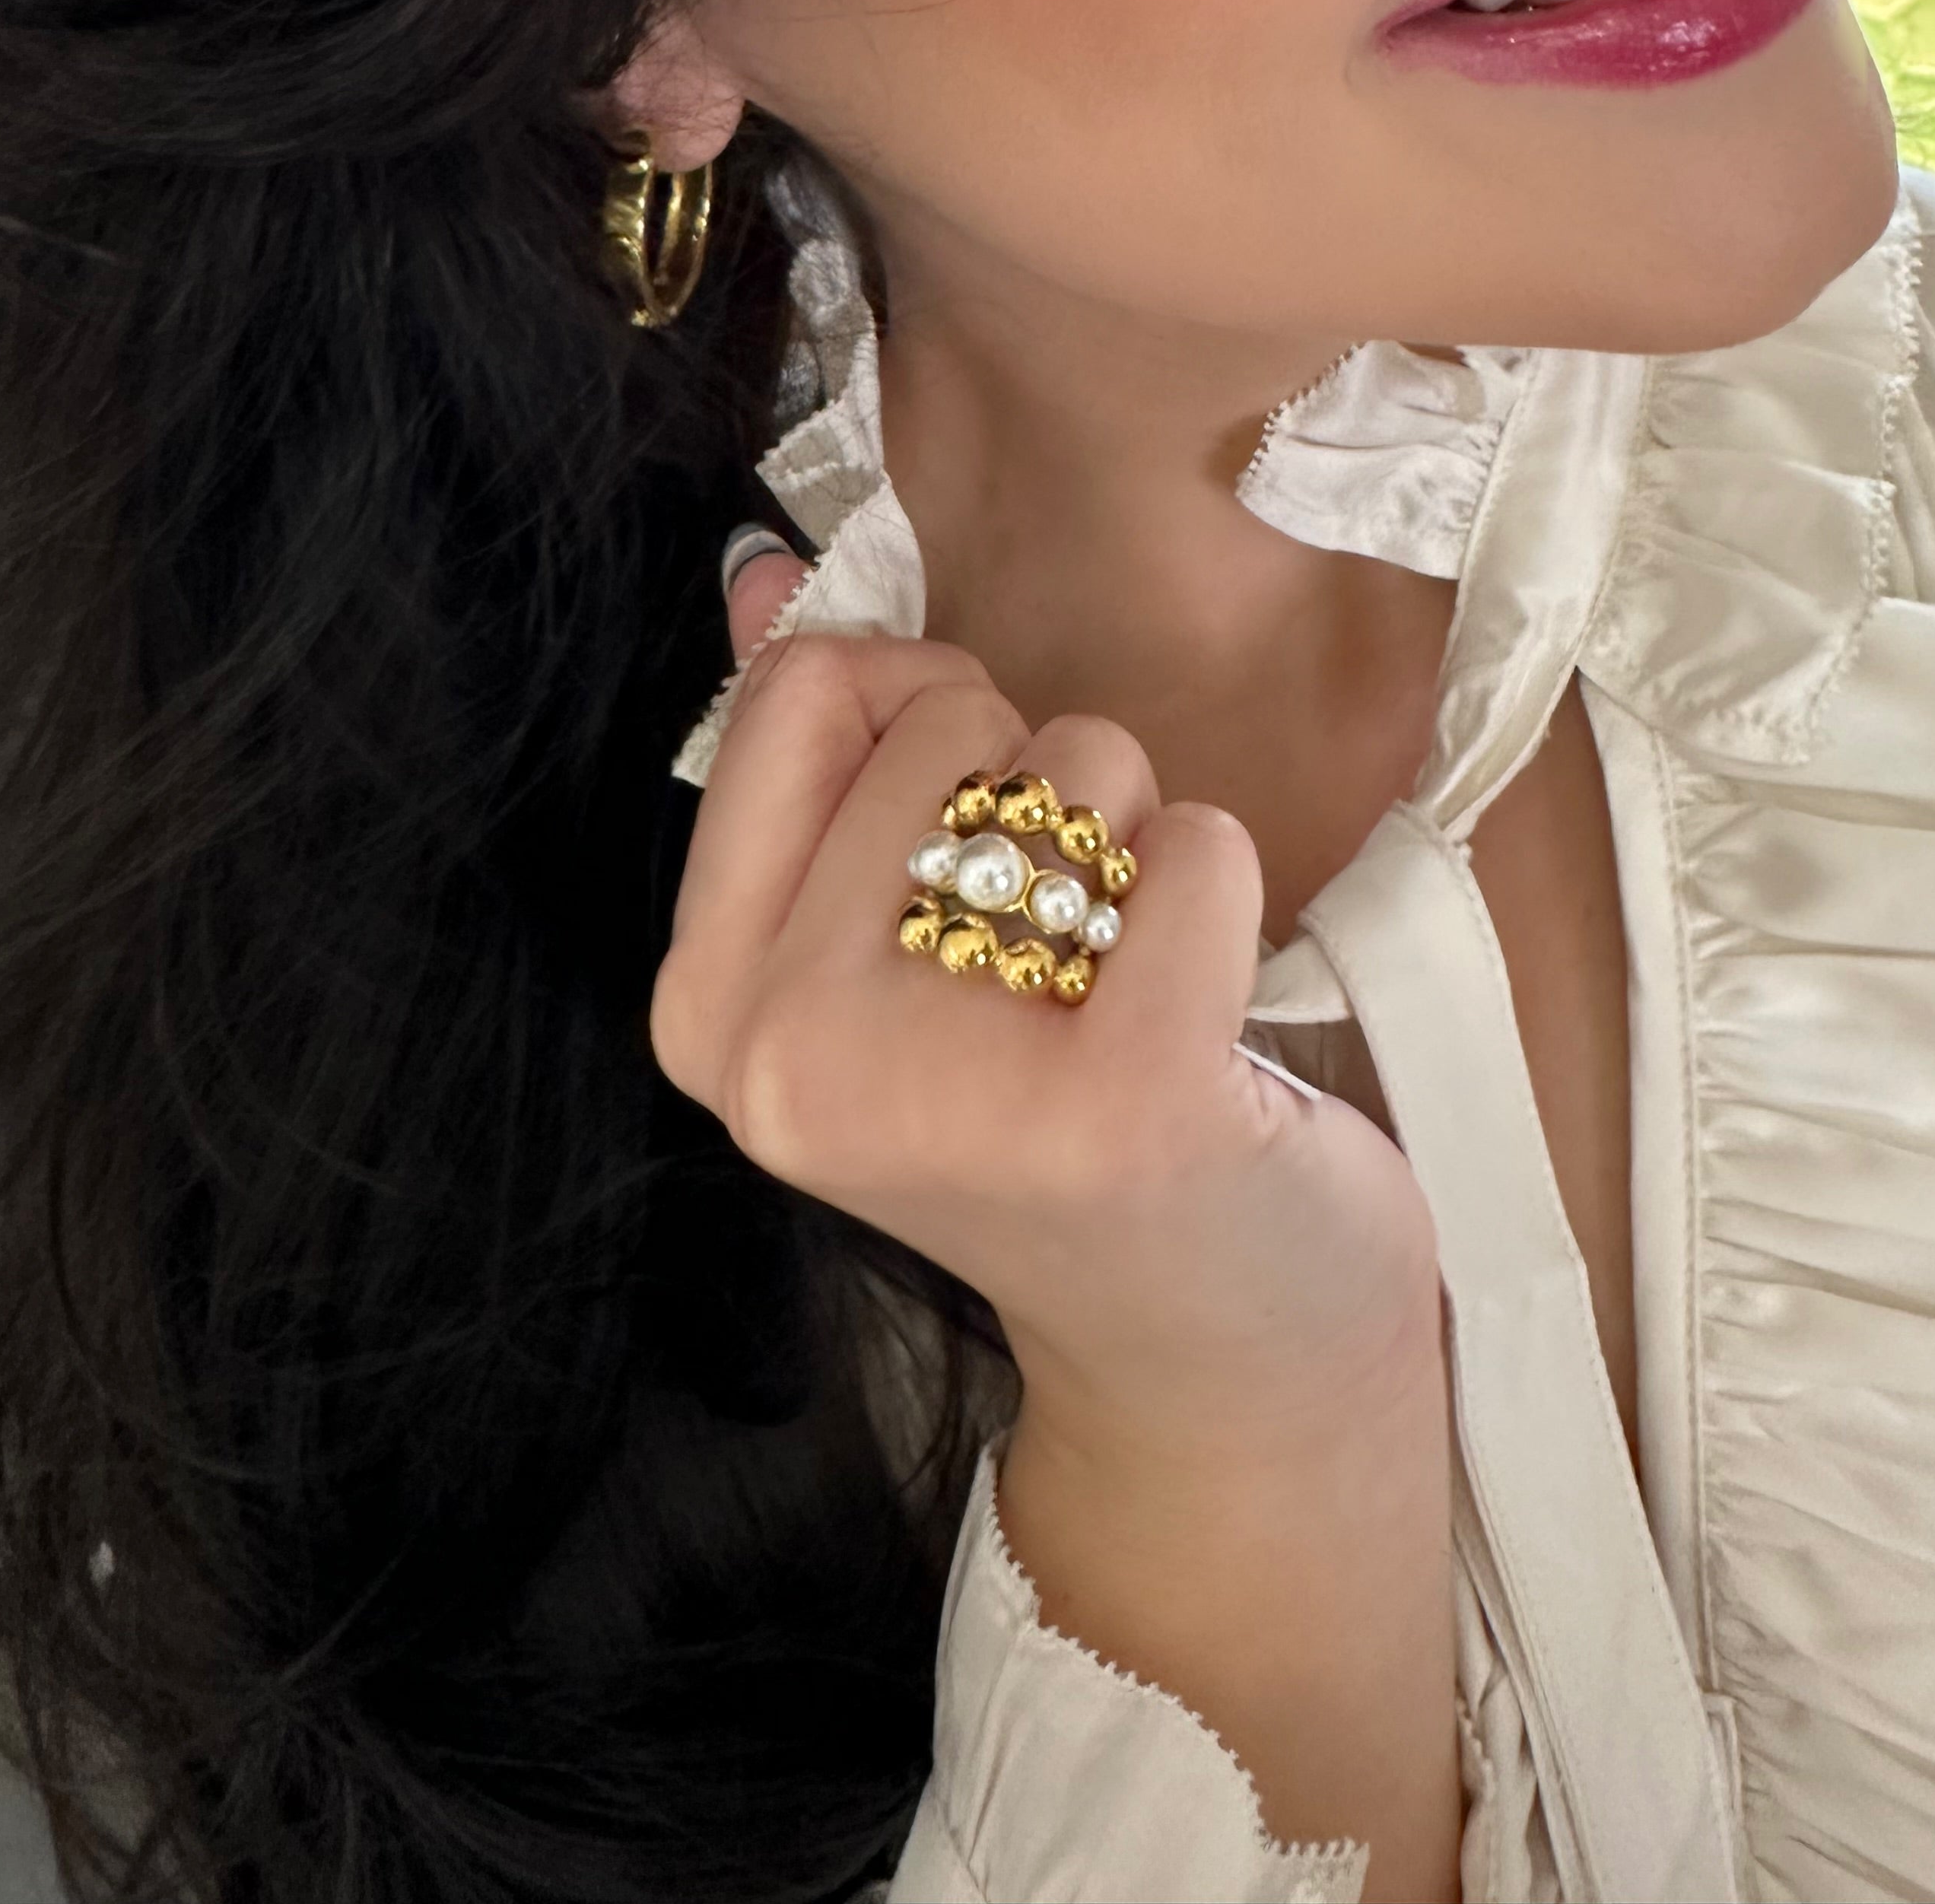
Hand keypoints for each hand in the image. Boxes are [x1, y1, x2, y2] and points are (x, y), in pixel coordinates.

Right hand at [653, 533, 1439, 1443]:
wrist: (1206, 1364)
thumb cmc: (1048, 1119)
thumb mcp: (882, 954)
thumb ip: (812, 764)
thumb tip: (759, 571)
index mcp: (710, 1010)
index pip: (799, 694)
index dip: (911, 709)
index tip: (954, 819)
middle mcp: (795, 1057)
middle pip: (945, 710)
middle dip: (1031, 784)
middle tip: (1054, 946)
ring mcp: (949, 1089)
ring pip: (1078, 765)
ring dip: (1131, 839)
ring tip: (1121, 984)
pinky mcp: (1123, 1100)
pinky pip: (1199, 845)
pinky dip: (1223, 889)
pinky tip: (1204, 1010)